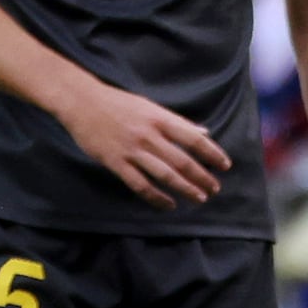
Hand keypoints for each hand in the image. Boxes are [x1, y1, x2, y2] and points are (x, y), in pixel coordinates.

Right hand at [59, 81, 228, 202]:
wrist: (82, 102)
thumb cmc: (119, 103)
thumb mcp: (150, 107)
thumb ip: (177, 122)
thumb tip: (204, 133)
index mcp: (160, 118)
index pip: (193, 139)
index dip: (212, 154)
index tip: (225, 166)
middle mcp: (149, 135)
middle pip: (182, 160)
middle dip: (202, 177)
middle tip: (214, 189)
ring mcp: (132, 150)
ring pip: (165, 174)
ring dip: (185, 188)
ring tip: (199, 198)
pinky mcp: (116, 163)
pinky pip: (140, 184)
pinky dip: (156, 197)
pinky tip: (168, 204)